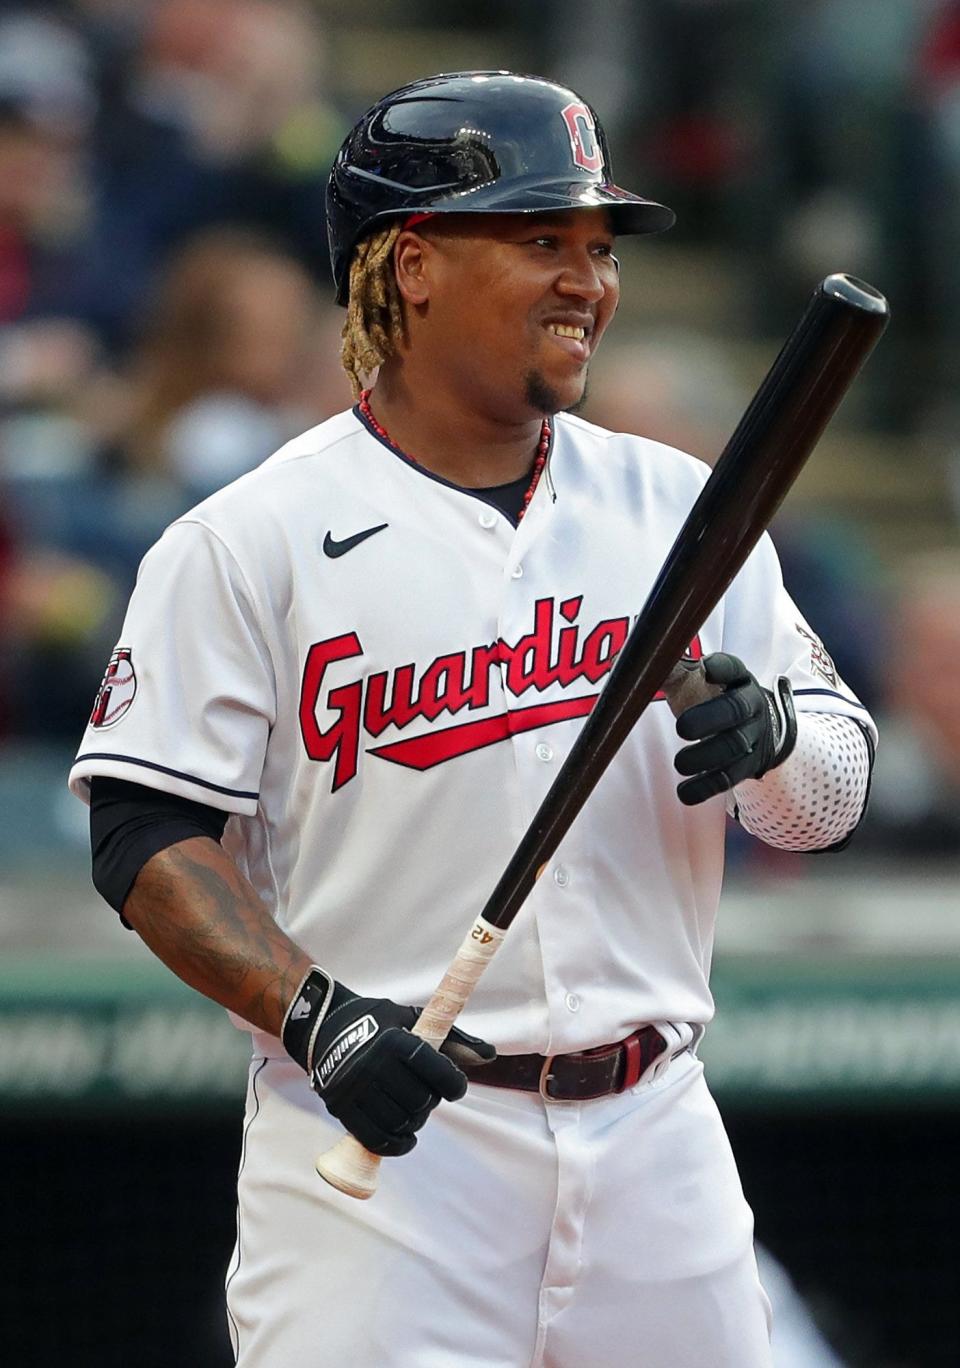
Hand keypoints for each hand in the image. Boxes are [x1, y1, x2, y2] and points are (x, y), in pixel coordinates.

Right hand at [282, 968, 494, 1155]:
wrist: (326, 1026)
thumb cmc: (380, 1022)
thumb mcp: (414, 1019)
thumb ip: (452, 1037)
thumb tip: (490, 1055)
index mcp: (395, 1041)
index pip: (437, 1073)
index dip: (454, 1085)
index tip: (455, 1088)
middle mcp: (373, 1065)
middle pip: (420, 1103)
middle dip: (430, 1102)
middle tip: (426, 1094)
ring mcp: (355, 1089)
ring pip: (400, 1122)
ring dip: (414, 1123)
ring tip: (413, 1111)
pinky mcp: (340, 1107)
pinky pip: (375, 1139)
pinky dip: (395, 1145)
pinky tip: (405, 1138)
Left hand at [673, 653, 796, 805]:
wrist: (761, 730)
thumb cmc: (717, 700)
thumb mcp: (702, 682)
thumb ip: (670, 673)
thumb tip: (622, 662)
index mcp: (738, 680)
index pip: (734, 669)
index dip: (722, 668)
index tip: (705, 667)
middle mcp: (750, 706)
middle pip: (735, 710)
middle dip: (710, 719)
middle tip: (682, 727)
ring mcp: (752, 737)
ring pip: (733, 747)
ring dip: (704, 757)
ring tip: (679, 764)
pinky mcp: (747, 767)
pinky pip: (728, 778)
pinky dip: (705, 787)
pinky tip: (684, 793)